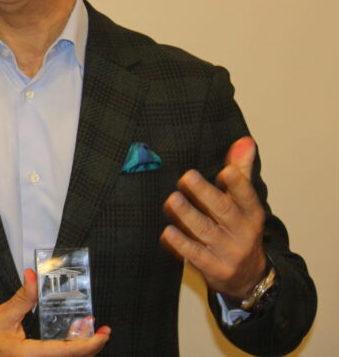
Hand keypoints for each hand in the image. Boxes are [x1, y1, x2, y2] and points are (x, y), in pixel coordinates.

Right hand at [0, 269, 110, 355]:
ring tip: (92, 335)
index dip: (89, 343)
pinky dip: (71, 354)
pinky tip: (75, 343)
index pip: (67, 351)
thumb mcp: (4, 316)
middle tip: (103, 331)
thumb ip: (23, 298)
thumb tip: (33, 276)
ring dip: (83, 352)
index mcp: (28, 355)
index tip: (103, 333)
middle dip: (92, 347)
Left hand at [160, 137, 267, 298]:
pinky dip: (181, 244)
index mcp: (251, 214)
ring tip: (172, 200)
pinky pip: (195, 255)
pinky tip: (167, 232)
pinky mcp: (213, 268)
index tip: (226, 170)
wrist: (248, 277)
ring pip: (206, 232)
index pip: (247, 197)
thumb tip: (245, 141)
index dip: (238, 184)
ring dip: (188, 215)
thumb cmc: (239, 230)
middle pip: (223, 211)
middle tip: (186, 177)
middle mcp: (242, 233)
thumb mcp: (245, 203)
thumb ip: (241, 171)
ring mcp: (228, 252)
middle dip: (205, 194)